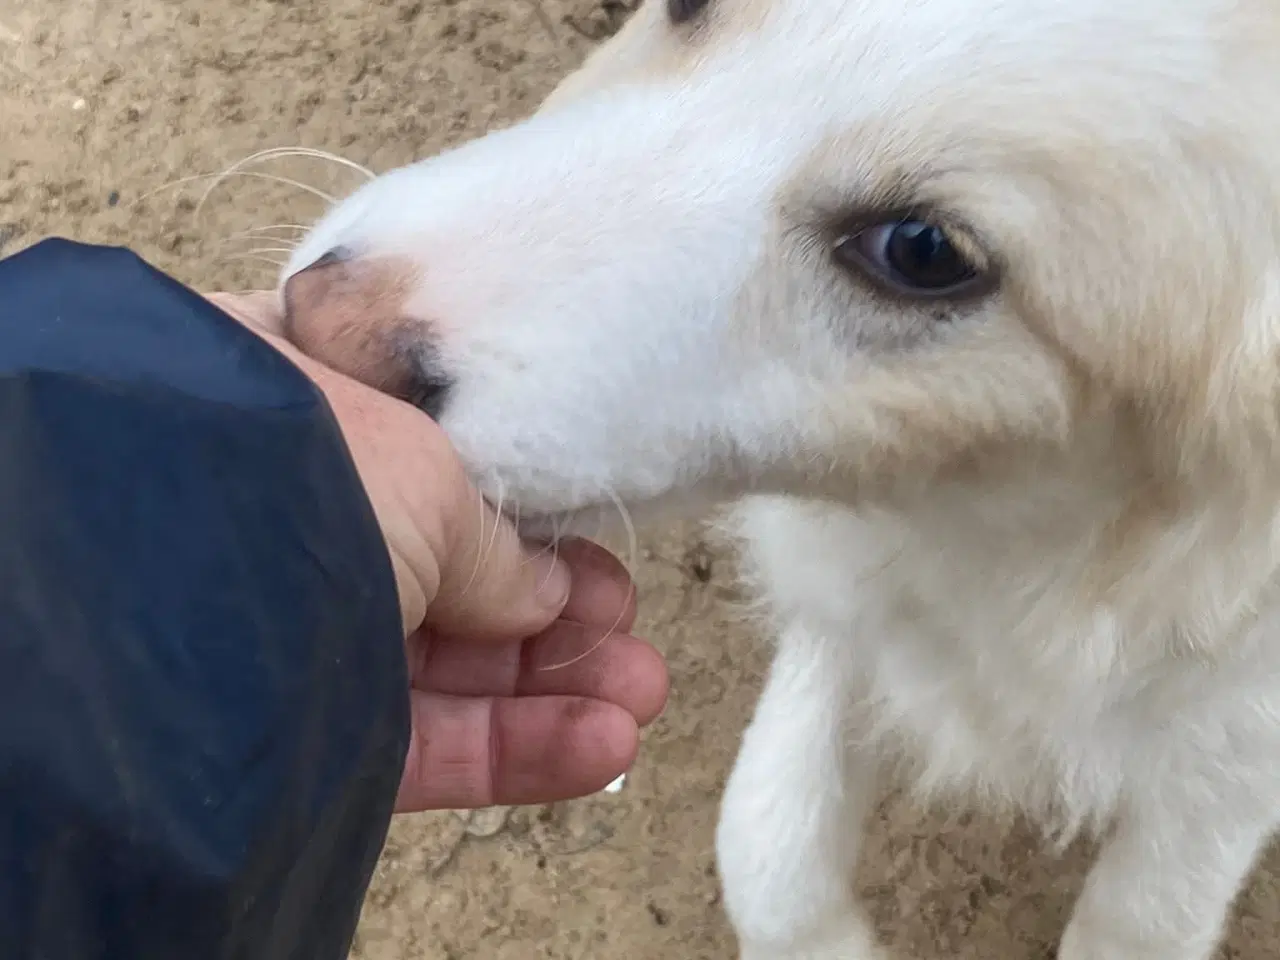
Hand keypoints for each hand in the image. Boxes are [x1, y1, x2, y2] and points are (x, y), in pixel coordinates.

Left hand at [208, 292, 667, 811]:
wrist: (165, 590)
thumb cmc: (290, 469)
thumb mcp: (426, 469)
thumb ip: (496, 539)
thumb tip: (550, 595)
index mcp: (292, 411)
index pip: (424, 460)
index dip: (519, 508)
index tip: (590, 541)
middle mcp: (280, 517)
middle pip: (445, 572)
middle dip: (554, 613)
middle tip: (628, 634)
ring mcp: (280, 627)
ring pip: (438, 666)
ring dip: (551, 686)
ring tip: (641, 695)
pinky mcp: (289, 730)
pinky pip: (415, 741)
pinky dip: (510, 748)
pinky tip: (600, 747)